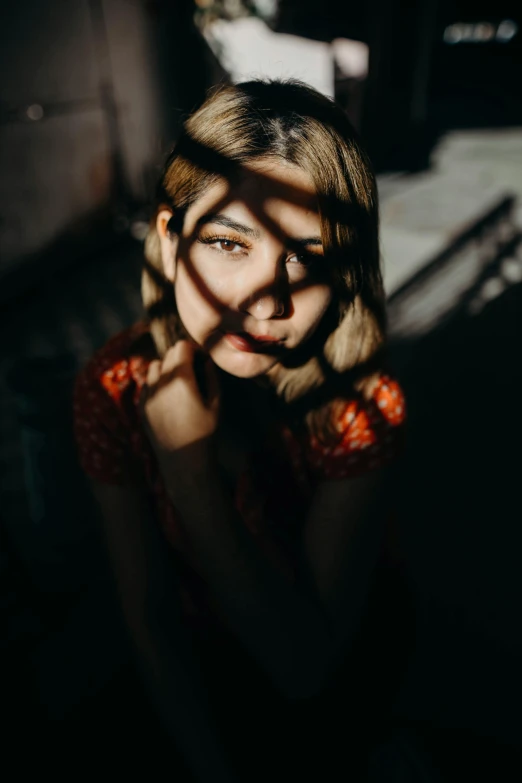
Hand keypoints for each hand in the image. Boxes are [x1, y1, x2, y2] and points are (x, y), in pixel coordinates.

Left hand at [140, 340, 218, 481]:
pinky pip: (146, 384)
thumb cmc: (205, 433)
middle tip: (194, 368)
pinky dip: (155, 382)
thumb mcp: (216, 404)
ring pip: (153, 367)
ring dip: (166, 367)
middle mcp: (160, 383)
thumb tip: (207, 361)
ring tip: (179, 380)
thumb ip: (212, 378)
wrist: (184, 462)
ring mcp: (148, 395)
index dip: (193, 349)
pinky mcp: (141, 406)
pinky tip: (167, 394)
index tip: (201, 357)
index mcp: (181, 379)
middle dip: (181, 357)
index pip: (181, 347)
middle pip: (168, 355)